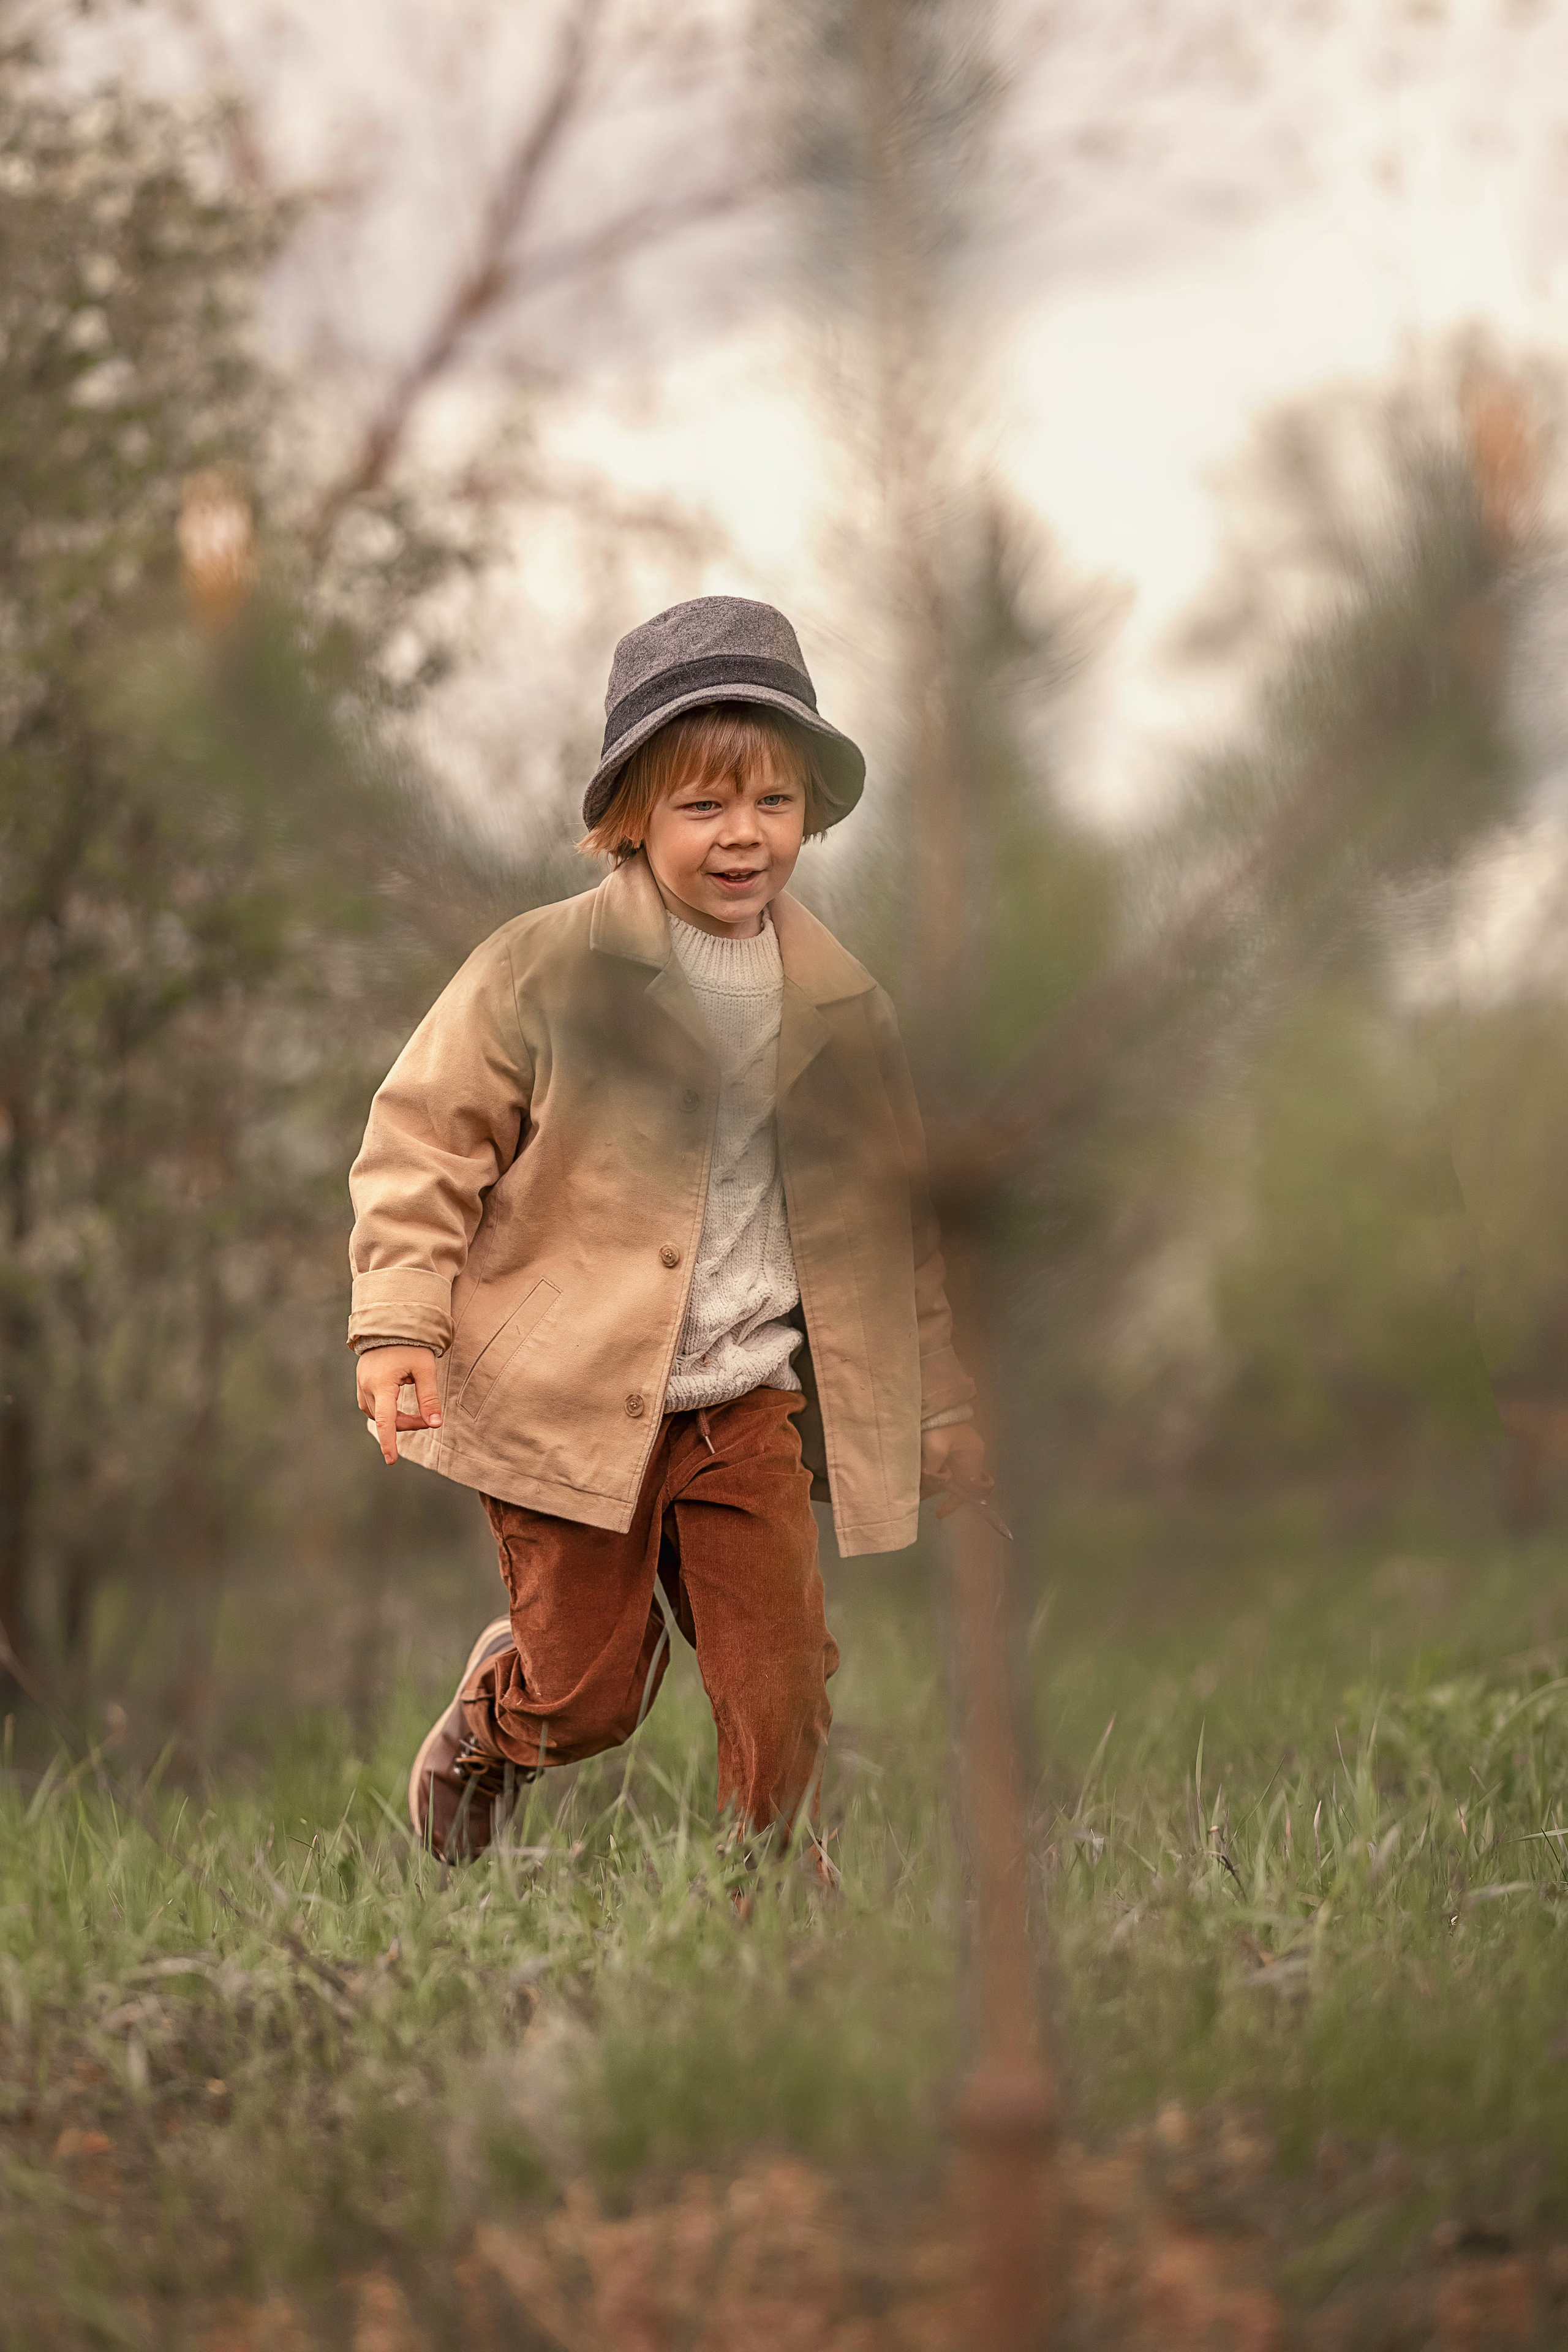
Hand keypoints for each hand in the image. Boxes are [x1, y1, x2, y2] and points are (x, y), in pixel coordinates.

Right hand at [356, 1345, 441, 1465]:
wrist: (390, 1323)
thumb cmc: (410, 1344)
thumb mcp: (425, 1369)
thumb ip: (429, 1397)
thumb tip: (436, 1424)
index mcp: (382, 1384)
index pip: (385, 1420)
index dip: (388, 1442)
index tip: (392, 1460)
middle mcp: (367, 1386)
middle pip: (385, 1419)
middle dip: (407, 1424)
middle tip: (428, 1419)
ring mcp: (361, 1384)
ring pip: (377, 1414)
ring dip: (395, 1419)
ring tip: (416, 1414)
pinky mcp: (361, 1382)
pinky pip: (370, 1405)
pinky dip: (385, 1411)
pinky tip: (397, 1406)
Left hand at [920, 1420, 991, 1518]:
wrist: (931, 1403)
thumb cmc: (938, 1426)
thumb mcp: (934, 1450)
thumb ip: (933, 1473)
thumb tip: (924, 1494)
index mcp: (974, 1456)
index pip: (970, 1488)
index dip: (955, 1502)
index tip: (939, 1514)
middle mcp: (972, 1457)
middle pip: (959, 1484)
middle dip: (941, 1493)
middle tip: (922, 1498)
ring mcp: (962, 1452)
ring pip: (951, 1477)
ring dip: (936, 1484)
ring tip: (918, 1489)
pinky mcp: (951, 1448)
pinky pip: (945, 1468)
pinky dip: (934, 1475)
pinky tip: (921, 1477)